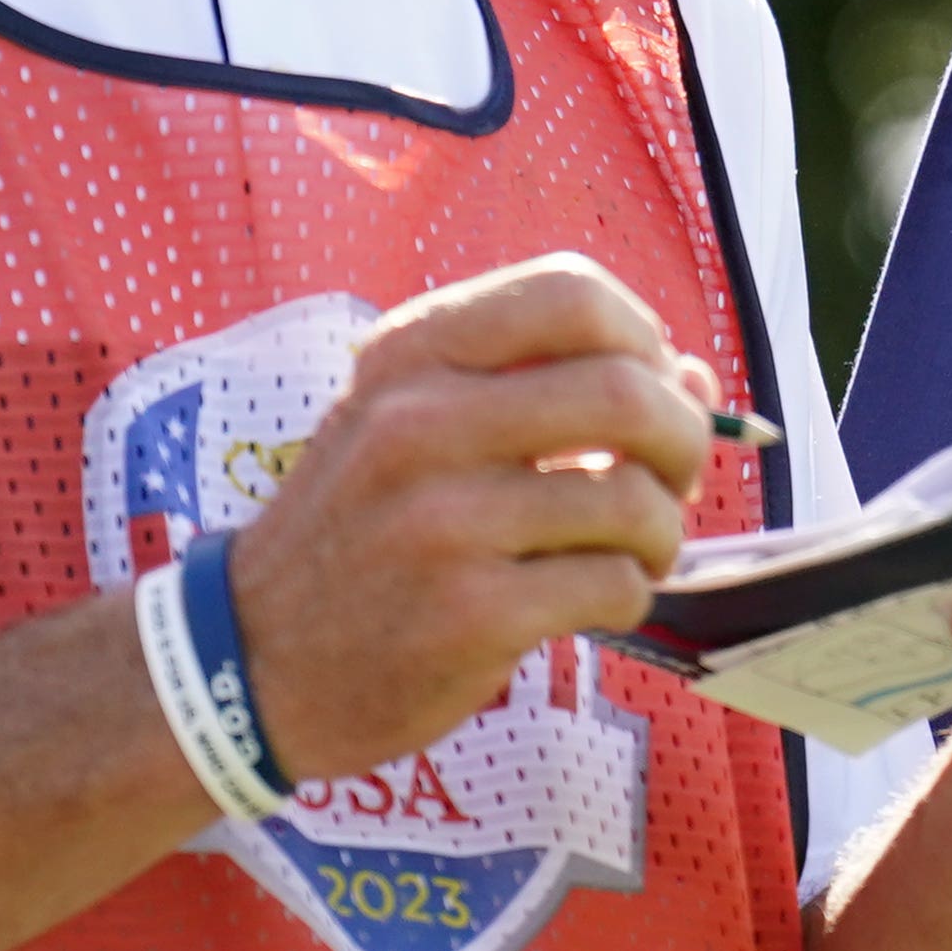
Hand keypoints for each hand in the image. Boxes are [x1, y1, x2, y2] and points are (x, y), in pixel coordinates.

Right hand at [227, 255, 720, 779]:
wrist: (254, 658)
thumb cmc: (362, 529)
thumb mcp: (417, 426)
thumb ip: (547, 386)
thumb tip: (697, 379)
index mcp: (410, 357)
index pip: (570, 293)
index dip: (640, 335)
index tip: (646, 382)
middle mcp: (418, 426)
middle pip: (626, 393)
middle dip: (682, 438)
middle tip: (673, 475)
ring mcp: (443, 523)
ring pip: (633, 499)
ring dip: (661, 531)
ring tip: (633, 550)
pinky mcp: (470, 614)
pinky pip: (613, 585)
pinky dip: (628, 594)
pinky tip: (592, 599)